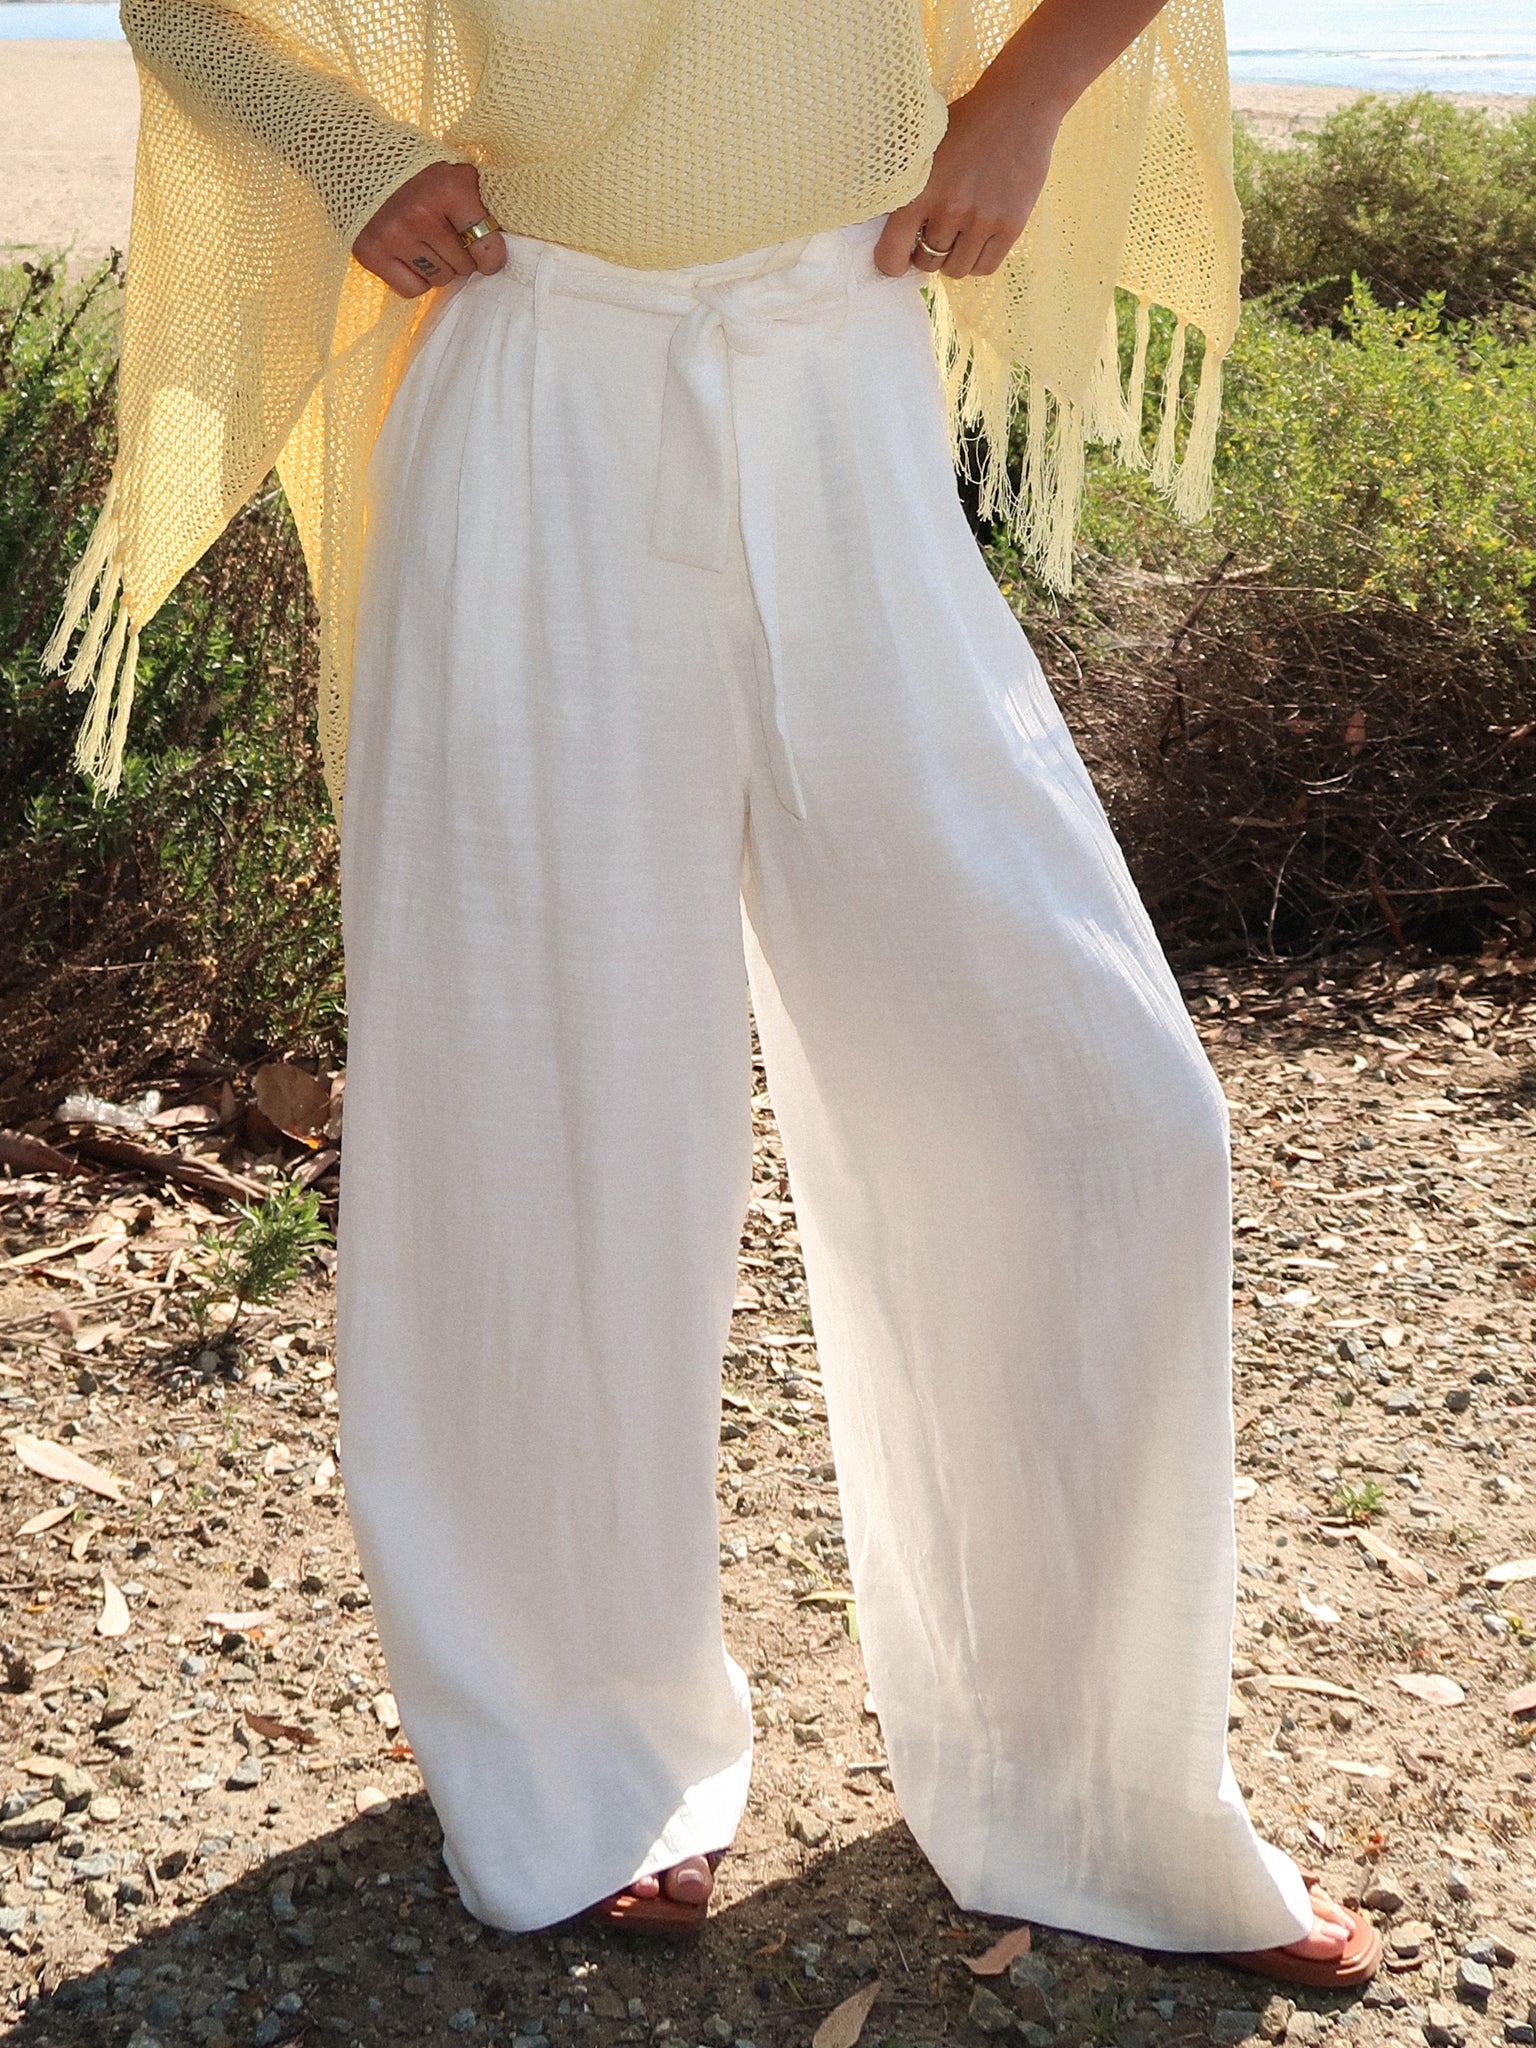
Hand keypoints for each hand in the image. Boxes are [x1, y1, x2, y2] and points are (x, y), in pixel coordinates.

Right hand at [352, 161, 506, 298]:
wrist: (352, 154)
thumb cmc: (414, 166)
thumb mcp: (452, 169)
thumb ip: (478, 201)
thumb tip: (502, 243)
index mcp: (448, 189)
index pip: (487, 246)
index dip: (492, 255)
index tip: (488, 255)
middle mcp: (421, 215)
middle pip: (464, 267)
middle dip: (461, 257)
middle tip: (447, 238)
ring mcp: (393, 237)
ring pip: (439, 280)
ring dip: (439, 267)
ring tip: (426, 243)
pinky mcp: (370, 253)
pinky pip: (412, 290)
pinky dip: (415, 278)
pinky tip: (409, 255)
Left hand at [874, 73, 1065, 281]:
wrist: (1018, 105)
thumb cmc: (966, 124)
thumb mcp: (923, 148)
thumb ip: (904, 186)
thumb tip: (884, 224)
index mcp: (918, 191)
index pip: (891, 256)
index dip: (893, 262)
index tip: (899, 257)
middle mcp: (948, 209)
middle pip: (927, 263)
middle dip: (928, 252)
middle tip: (936, 232)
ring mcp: (981, 220)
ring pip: (956, 269)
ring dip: (954, 258)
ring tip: (959, 234)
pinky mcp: (1010, 225)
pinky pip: (985, 267)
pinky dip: (978, 261)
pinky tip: (978, 239)